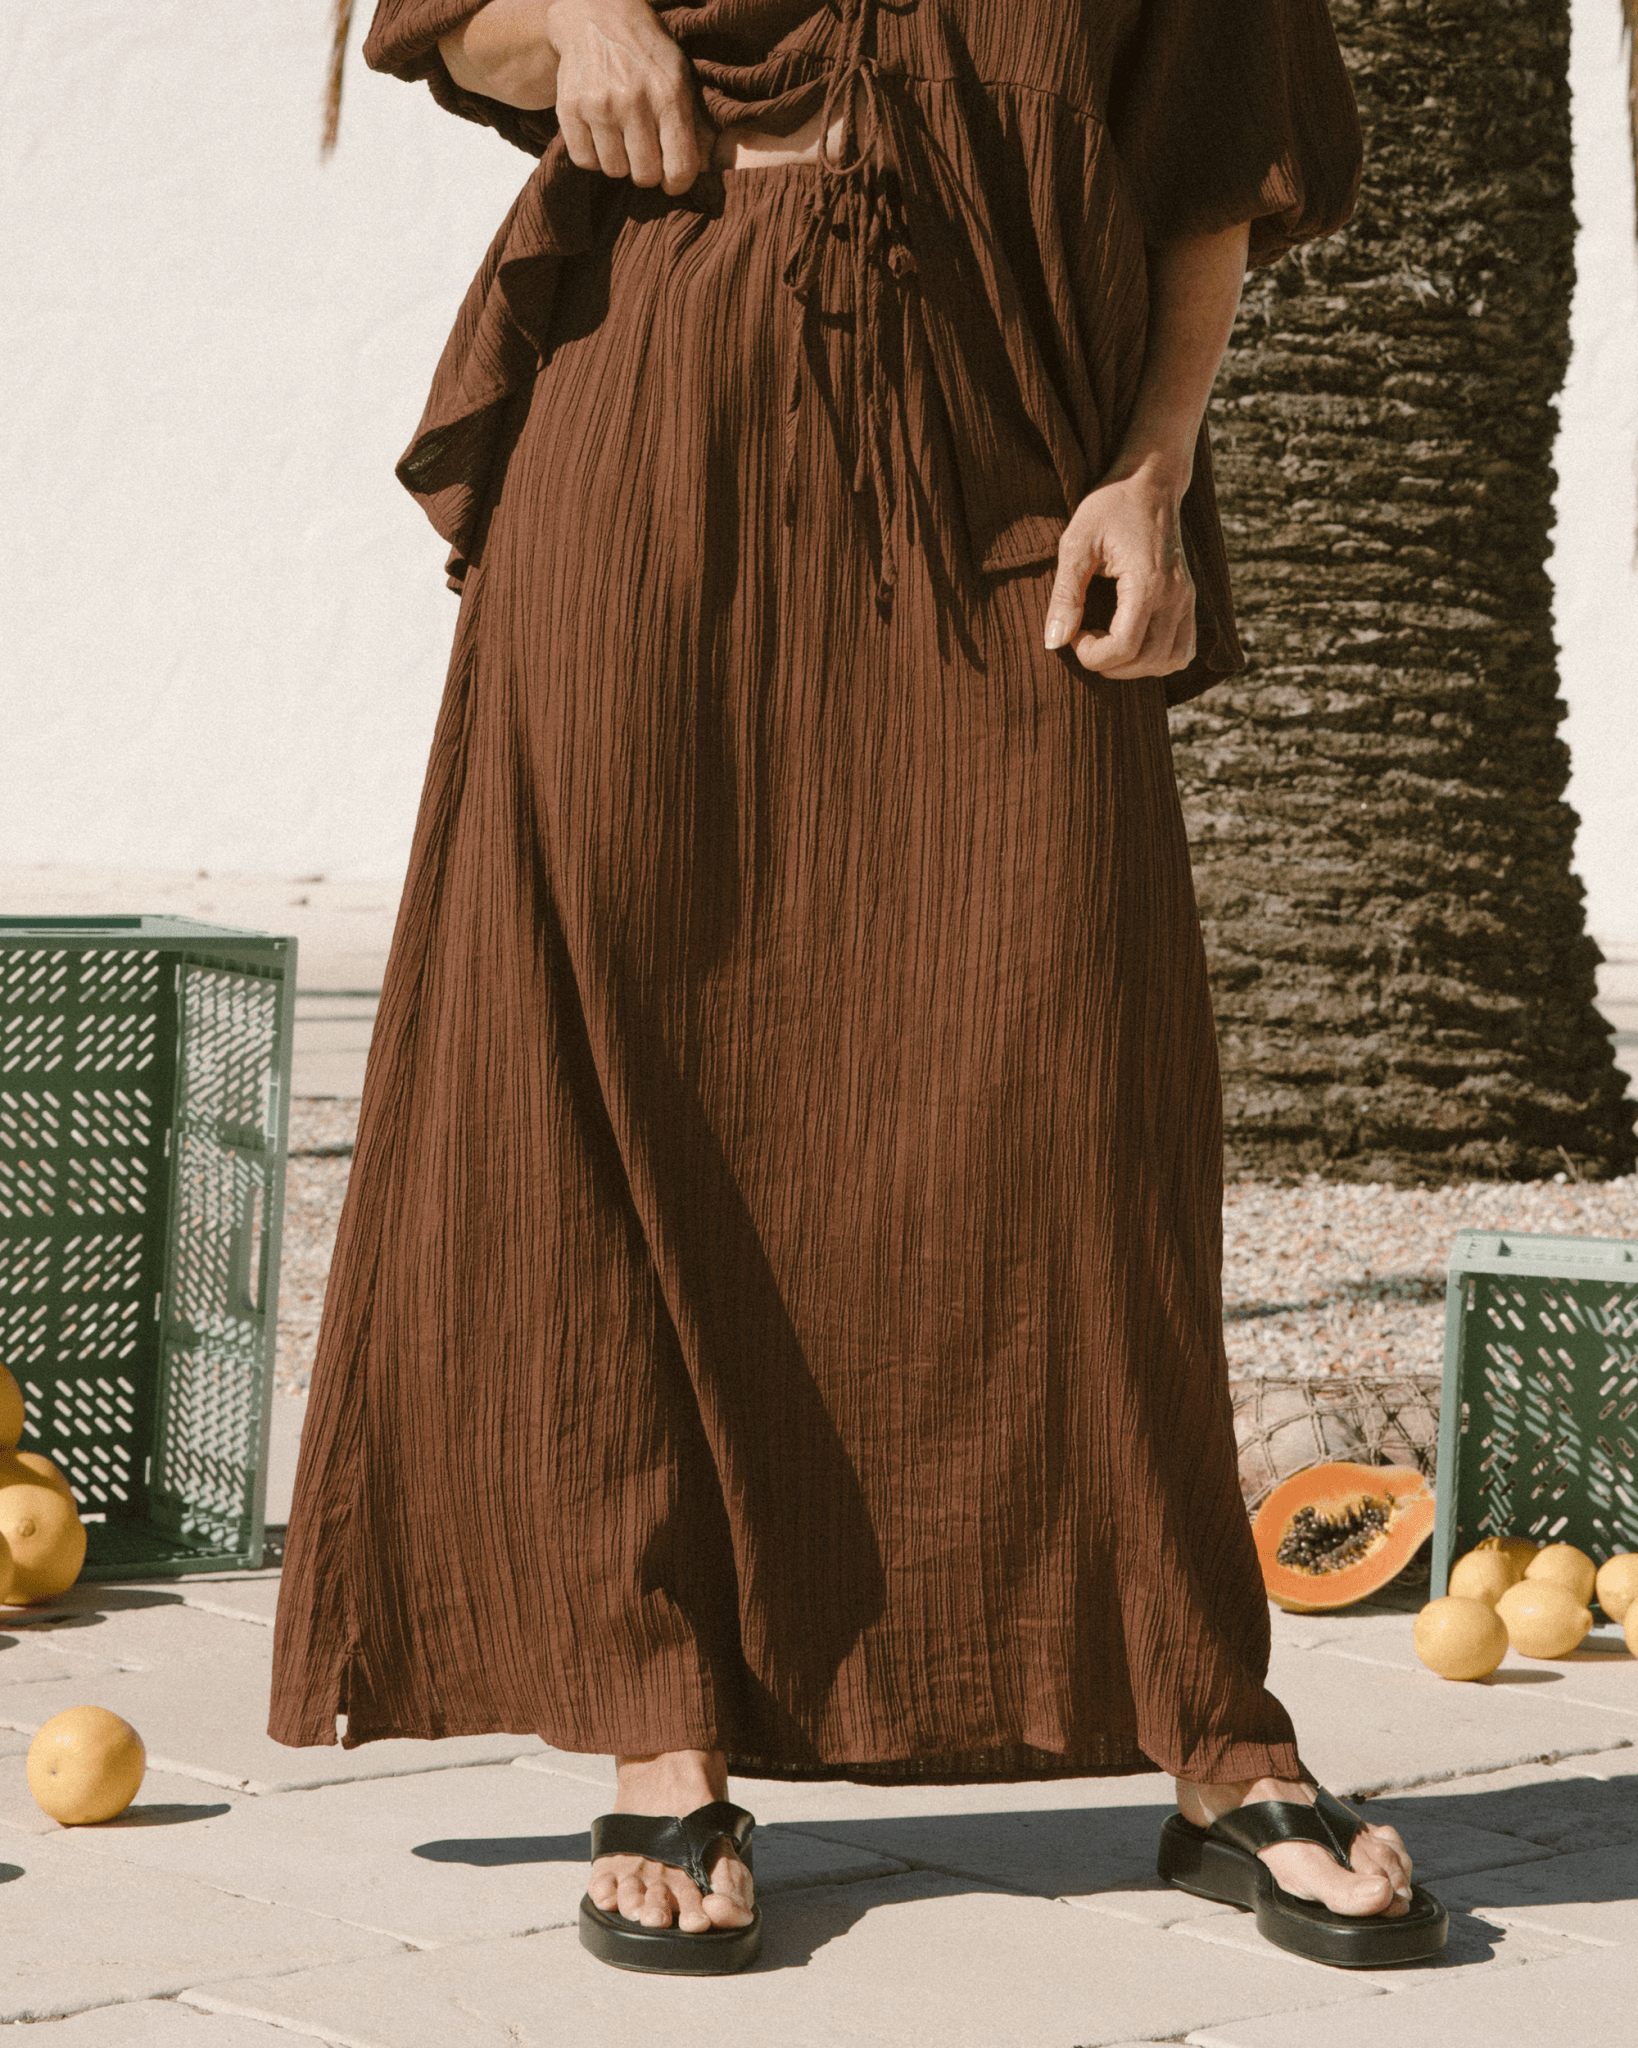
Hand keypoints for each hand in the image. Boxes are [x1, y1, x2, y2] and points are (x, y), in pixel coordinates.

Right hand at [543, 0, 710, 191]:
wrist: (596, 14)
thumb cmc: (646, 52)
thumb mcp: (681, 76)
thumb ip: (697, 123)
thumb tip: (709, 167)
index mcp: (669, 95)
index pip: (680, 169)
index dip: (677, 182)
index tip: (671, 176)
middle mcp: (633, 101)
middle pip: (644, 176)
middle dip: (647, 170)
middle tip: (644, 151)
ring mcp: (598, 105)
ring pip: (614, 170)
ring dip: (618, 161)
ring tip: (620, 136)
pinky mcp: (569, 108)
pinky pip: (584, 160)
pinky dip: (592, 155)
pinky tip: (599, 135)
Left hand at [1044, 470, 1196, 677]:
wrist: (1150, 480)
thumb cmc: (1109, 506)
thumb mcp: (1076, 543)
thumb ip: (1064, 595)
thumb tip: (1054, 642)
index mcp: (1147, 583)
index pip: (1125, 647)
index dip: (1092, 655)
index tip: (1074, 634)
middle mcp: (1175, 596)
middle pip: (1147, 661)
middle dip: (1109, 663)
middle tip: (1085, 638)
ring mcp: (1187, 599)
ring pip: (1170, 661)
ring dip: (1135, 667)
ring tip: (1108, 642)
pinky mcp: (1189, 599)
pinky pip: (1184, 649)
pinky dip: (1159, 658)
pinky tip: (1133, 642)